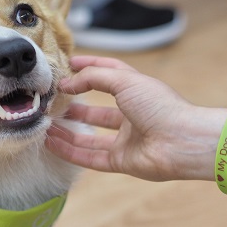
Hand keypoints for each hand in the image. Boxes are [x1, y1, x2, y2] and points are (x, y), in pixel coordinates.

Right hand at [46, 56, 215, 181]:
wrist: (182, 142)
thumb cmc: (160, 106)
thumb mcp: (125, 80)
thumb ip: (93, 77)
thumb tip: (67, 83)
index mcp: (136, 92)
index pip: (108, 75)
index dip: (88, 68)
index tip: (68, 65)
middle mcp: (130, 116)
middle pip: (96, 110)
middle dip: (74, 105)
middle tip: (51, 101)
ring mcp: (125, 140)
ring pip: (89, 136)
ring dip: (67, 130)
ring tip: (44, 123)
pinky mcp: (120, 161)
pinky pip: (89, 156)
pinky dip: (69, 150)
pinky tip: (51, 142)